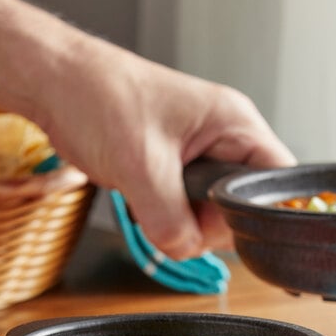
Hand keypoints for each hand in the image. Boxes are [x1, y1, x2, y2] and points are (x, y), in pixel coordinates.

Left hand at [36, 34, 295, 259]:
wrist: (57, 87)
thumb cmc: (99, 97)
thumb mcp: (141, 165)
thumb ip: (171, 218)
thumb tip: (185, 248)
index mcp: (234, 125)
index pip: (278, 181)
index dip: (261, 214)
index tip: (226, 230)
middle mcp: (223, 143)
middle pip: (242, 209)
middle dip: (205, 224)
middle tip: (169, 210)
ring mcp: (199, 161)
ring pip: (209, 217)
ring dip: (179, 222)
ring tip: (147, 196)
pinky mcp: (175, 175)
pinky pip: (184, 214)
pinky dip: (163, 219)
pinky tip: (142, 199)